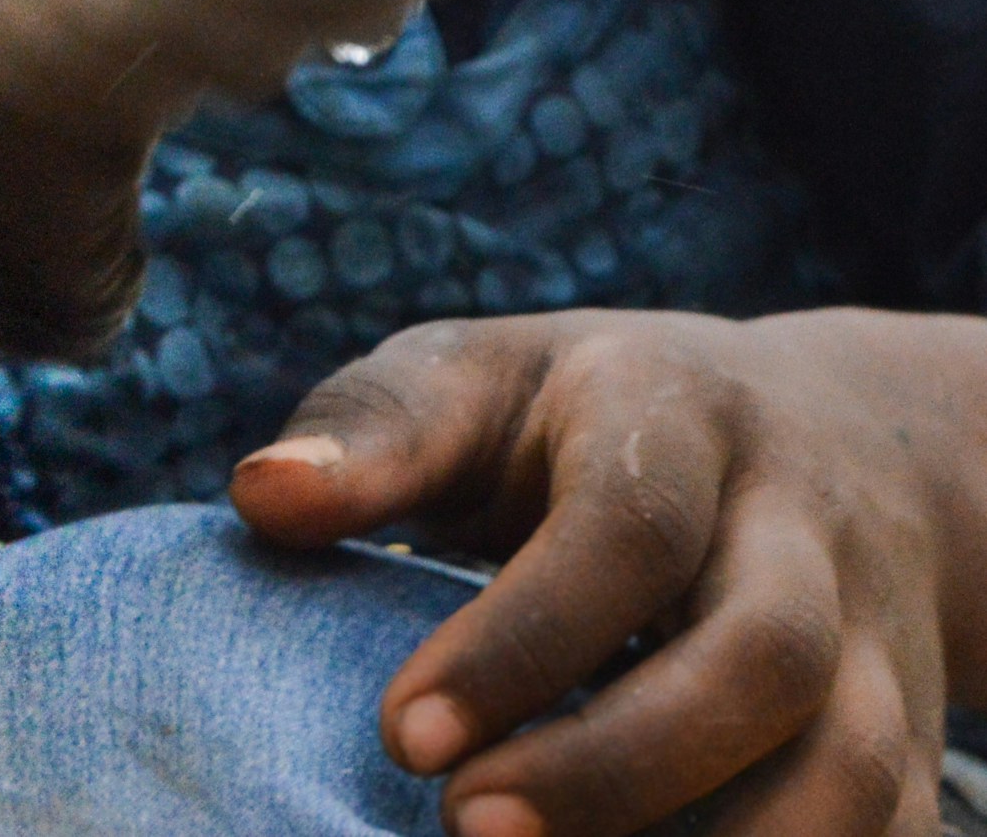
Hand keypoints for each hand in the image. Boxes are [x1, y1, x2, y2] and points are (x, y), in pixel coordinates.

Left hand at [228, 309, 986, 836]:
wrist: (832, 433)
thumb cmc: (579, 416)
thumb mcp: (476, 378)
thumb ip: (373, 430)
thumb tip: (263, 495)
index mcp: (678, 415)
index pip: (625, 531)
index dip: (519, 642)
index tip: (400, 736)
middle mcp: (800, 526)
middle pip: (758, 657)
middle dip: (618, 765)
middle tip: (466, 830)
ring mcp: (872, 636)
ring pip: (850, 764)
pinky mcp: (904, 732)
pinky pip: (890, 831)